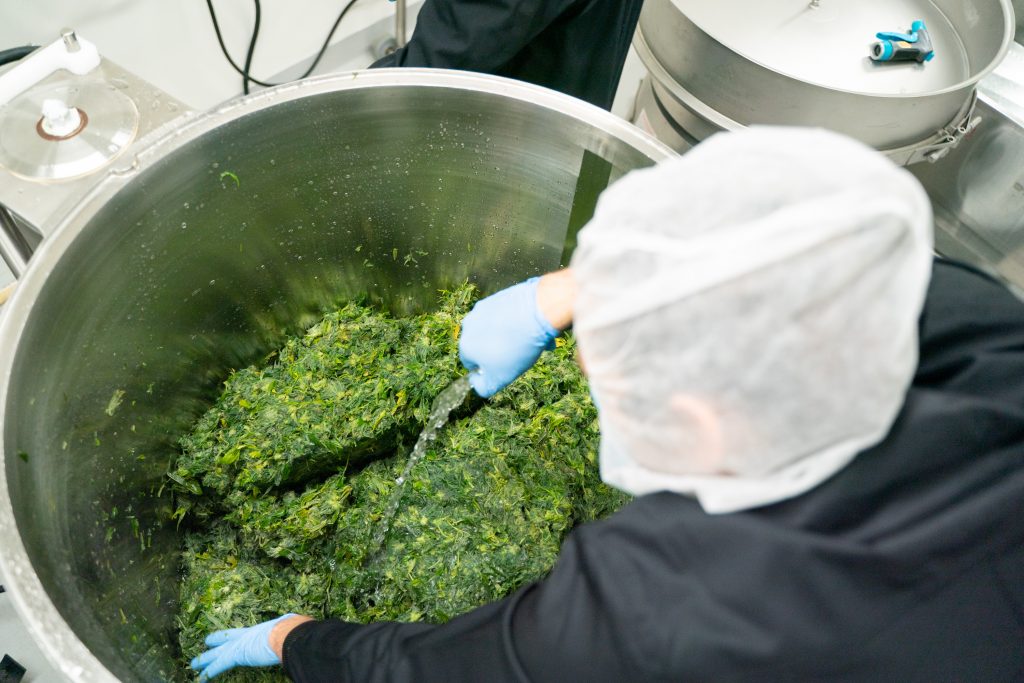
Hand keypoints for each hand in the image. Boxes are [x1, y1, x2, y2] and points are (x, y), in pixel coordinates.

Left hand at [191, 614, 295, 680]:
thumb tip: (298, 626)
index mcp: (257, 630)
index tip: (227, 635)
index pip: (240, 633)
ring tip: (194, 664)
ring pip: (217, 653)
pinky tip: (201, 678)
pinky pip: (218, 665)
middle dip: (215, 642)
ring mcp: (239, 645)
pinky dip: (209, 672)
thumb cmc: (292, 631)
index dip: (232, 635)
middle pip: (225, 639)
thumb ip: (287, 629)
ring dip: (205, 659)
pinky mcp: (236, 655)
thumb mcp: (288, 628)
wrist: (286, 634)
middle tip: (206, 643)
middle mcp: (246, 635)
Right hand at [460, 276, 559, 396]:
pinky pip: (504, 314)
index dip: (487, 369)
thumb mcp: (501, 378)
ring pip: (494, 328)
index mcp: (465, 345)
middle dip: (499, 351)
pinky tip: (531, 326)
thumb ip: (484, 387)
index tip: (505, 368)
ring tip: (529, 341)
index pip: (470, 363)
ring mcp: (483, 308)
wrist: (537, 311)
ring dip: (507, 336)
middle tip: (520, 355)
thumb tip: (476, 384)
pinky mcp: (498, 296)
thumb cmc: (517, 347)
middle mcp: (469, 325)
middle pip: (482, 344)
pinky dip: (514, 321)